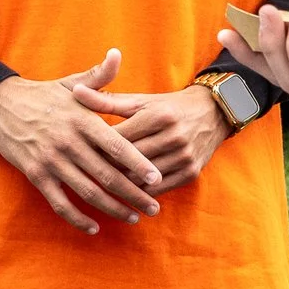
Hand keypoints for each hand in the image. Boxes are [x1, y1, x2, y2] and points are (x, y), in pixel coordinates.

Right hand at [0, 50, 162, 234]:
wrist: (0, 106)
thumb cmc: (44, 95)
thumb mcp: (72, 83)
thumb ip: (100, 76)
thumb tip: (118, 54)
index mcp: (82, 120)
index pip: (116, 146)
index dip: (138, 164)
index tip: (157, 178)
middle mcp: (68, 142)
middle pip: (107, 175)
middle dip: (134, 194)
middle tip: (154, 207)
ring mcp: (51, 161)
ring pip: (88, 193)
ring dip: (113, 209)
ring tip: (134, 217)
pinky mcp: (36, 175)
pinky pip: (60, 203)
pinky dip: (78, 219)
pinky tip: (95, 228)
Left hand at [73, 80, 229, 189]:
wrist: (212, 113)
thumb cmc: (166, 106)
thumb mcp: (140, 101)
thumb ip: (106, 100)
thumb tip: (76, 91)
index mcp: (158, 115)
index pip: (119, 138)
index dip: (96, 146)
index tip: (77, 153)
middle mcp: (174, 135)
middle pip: (130, 160)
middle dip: (105, 167)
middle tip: (82, 175)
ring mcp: (184, 156)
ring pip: (143, 178)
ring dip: (121, 185)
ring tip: (98, 189)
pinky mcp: (191, 172)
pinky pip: (159, 189)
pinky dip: (141, 193)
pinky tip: (124, 196)